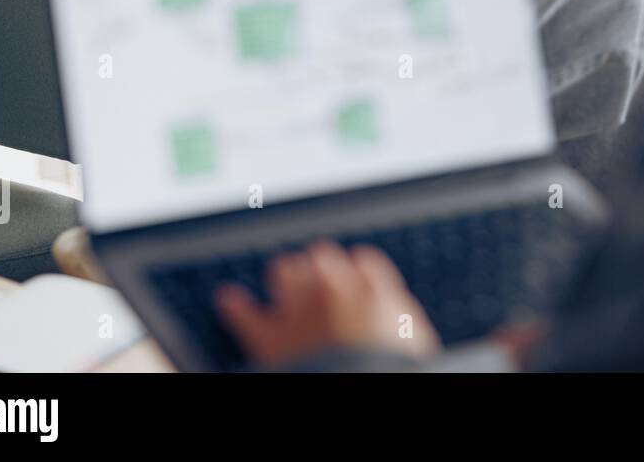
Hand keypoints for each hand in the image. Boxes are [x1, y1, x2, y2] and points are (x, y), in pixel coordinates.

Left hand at [215, 241, 441, 366]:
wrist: (356, 387)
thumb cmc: (390, 368)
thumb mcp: (414, 338)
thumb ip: (400, 311)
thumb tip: (392, 303)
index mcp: (371, 287)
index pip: (363, 259)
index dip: (360, 270)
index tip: (360, 279)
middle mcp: (331, 289)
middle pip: (322, 256)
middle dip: (323, 268)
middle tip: (325, 281)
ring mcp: (297, 310)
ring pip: (284, 270)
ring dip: (287, 275)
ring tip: (288, 282)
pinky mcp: (268, 336)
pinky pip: (243, 313)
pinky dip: (235, 306)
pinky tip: (229, 299)